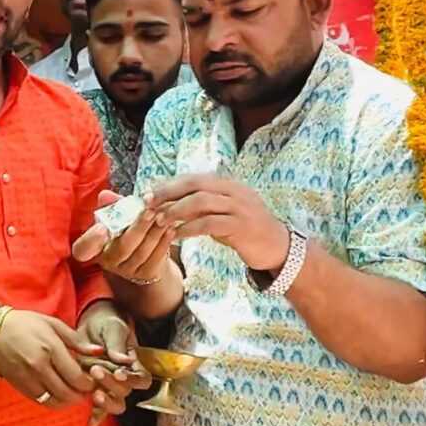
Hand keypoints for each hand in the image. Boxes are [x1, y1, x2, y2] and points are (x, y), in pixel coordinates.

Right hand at [0, 307, 97, 409]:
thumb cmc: (25, 324)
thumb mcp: (52, 324)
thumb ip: (76, 340)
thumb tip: (98, 352)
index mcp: (50, 348)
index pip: (76, 376)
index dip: (89, 383)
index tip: (93, 380)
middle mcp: (39, 366)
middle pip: (67, 392)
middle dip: (81, 394)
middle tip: (86, 389)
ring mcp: (28, 378)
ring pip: (55, 401)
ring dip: (68, 401)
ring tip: (74, 393)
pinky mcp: (20, 386)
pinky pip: (41, 401)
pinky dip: (53, 402)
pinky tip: (59, 394)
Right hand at [71, 187, 177, 286]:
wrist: (146, 254)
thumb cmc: (127, 230)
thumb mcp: (118, 216)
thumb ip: (112, 205)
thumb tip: (105, 194)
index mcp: (94, 247)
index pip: (83, 249)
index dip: (90, 240)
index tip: (101, 228)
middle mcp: (108, 262)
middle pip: (122, 247)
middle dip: (137, 227)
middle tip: (149, 211)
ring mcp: (127, 271)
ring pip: (141, 252)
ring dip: (155, 232)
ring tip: (164, 216)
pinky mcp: (145, 275)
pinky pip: (155, 259)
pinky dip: (164, 243)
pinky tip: (170, 229)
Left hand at [73, 300, 148, 417]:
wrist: (91, 324)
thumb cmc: (107, 324)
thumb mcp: (113, 328)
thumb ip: (117, 344)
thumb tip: (122, 359)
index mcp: (134, 364)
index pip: (142, 379)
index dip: (132, 379)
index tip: (119, 373)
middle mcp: (125, 379)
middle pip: (126, 392)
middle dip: (112, 384)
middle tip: (96, 370)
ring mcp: (111, 386)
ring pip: (116, 403)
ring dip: (106, 402)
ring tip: (95, 394)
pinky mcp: (96, 390)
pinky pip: (99, 409)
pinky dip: (96, 417)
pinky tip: (89, 424)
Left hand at [150, 174, 289, 270]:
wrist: (278, 247)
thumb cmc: (245, 231)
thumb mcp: (223, 214)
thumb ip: (202, 208)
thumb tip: (170, 204)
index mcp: (228, 184)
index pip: (193, 178)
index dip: (169, 184)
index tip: (149, 193)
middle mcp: (233, 191)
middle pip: (195, 184)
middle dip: (168, 192)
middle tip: (148, 203)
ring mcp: (239, 207)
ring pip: (201, 201)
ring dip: (176, 210)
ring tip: (159, 220)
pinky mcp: (241, 226)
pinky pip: (209, 224)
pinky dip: (189, 228)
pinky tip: (176, 235)